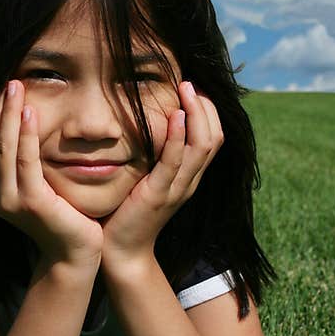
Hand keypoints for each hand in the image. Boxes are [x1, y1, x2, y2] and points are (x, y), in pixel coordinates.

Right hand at [0, 80, 102, 267]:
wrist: (75, 253)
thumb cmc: (61, 215)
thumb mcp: (37, 185)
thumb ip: (25, 162)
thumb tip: (24, 124)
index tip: (1, 87)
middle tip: (7, 78)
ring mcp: (9, 200)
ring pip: (4, 147)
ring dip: (8, 113)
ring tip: (15, 85)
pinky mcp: (30, 202)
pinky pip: (25, 160)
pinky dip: (25, 134)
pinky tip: (29, 111)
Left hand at [100, 81, 223, 268]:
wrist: (120, 252)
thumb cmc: (125, 214)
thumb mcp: (144, 180)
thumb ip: (151, 158)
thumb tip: (145, 127)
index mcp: (188, 178)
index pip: (212, 138)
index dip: (207, 112)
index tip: (191, 90)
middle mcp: (189, 182)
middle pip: (214, 138)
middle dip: (205, 107)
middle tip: (189, 83)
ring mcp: (177, 189)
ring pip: (202, 146)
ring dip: (196, 114)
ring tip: (186, 89)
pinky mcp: (159, 194)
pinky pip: (175, 161)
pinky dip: (178, 137)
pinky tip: (174, 116)